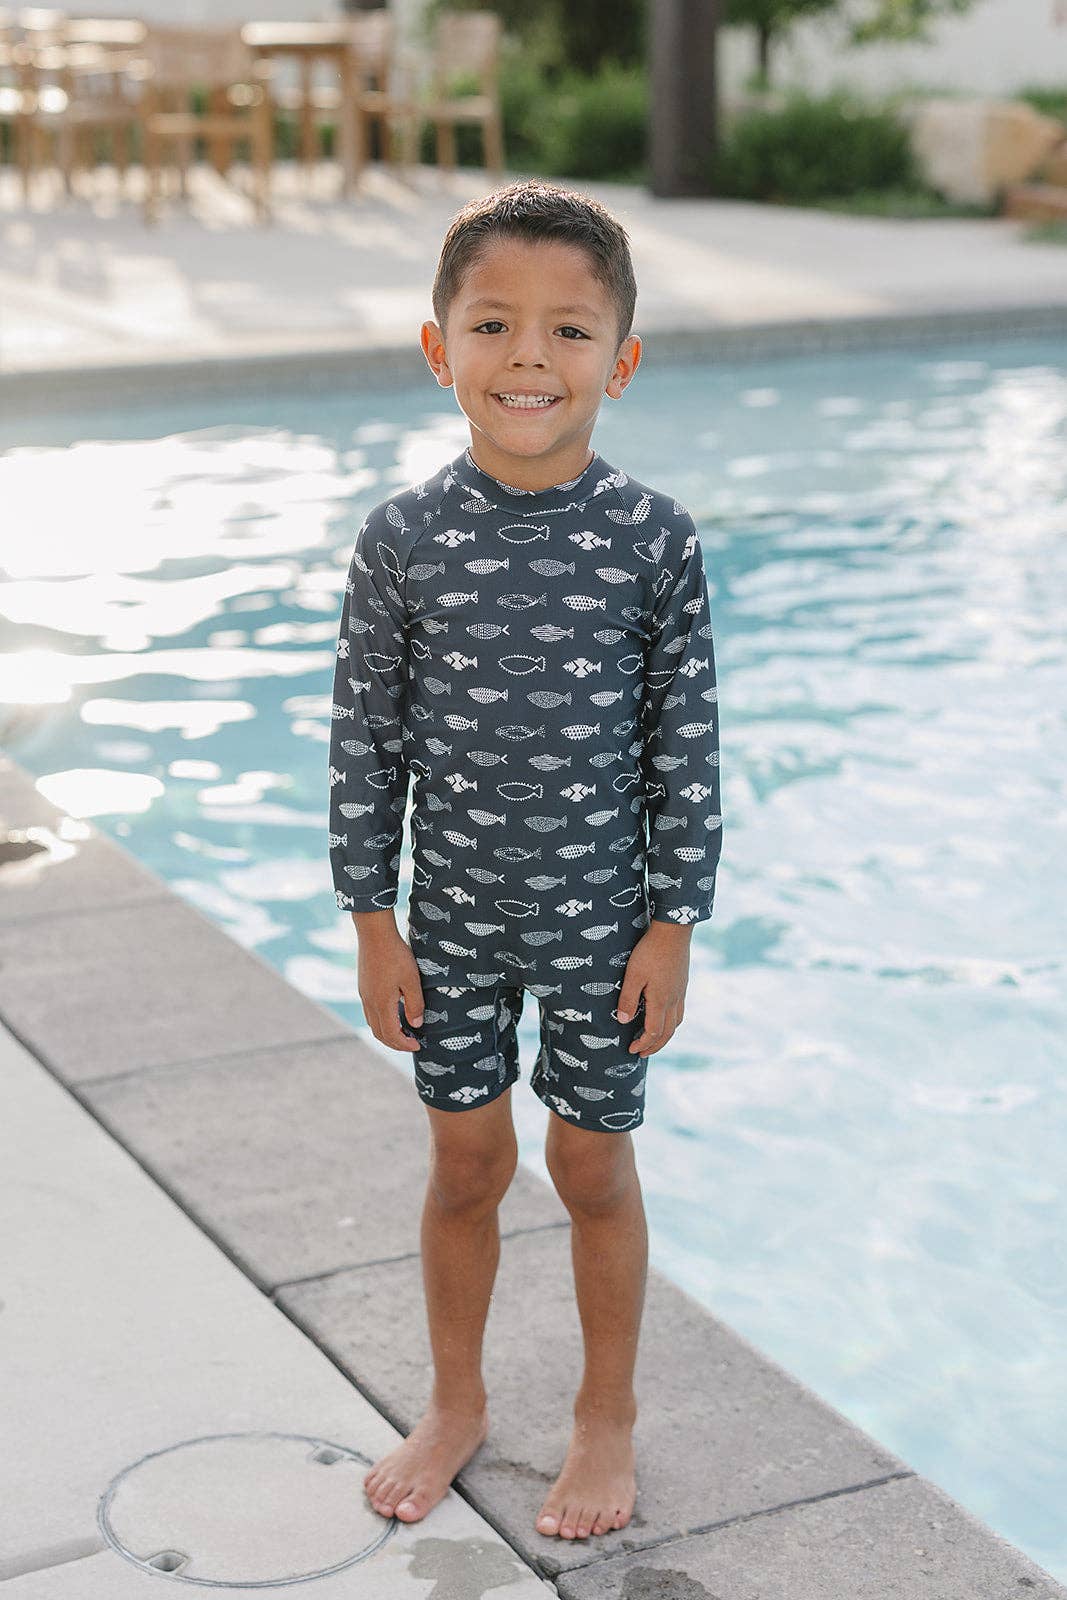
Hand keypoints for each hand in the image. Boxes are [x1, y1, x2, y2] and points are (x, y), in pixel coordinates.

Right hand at [355, 922, 425, 1053]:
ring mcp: (363, 995)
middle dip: (395, 1043)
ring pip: (373, 1023)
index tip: (418, 1046)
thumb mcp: (412, 980)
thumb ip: (414, 1004)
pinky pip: (370, 1012)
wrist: (374, 934)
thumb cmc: (396, 955)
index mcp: (381, 1004)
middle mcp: (369, 1003)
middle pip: (379, 1033)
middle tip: (411, 1043)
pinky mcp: (363, 986)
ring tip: (403, 1031)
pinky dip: (381, 1020)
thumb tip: (416, 1025)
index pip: (391, 1035)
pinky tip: (393, 1013)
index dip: (404, 1044)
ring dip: (387, 1032)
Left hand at [615, 922, 691, 1056]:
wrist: (673, 932)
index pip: (654, 1032)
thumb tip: (623, 1021)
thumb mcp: (633, 975)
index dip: (643, 1044)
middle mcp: (674, 1000)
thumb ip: (628, 999)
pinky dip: (671, 1021)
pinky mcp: (682, 984)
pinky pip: (680, 1010)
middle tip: (642, 1052)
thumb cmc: (650, 952)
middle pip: (668, 1032)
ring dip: (665, 1035)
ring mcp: (681, 992)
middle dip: (655, 1045)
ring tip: (653, 1038)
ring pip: (676, 1022)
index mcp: (661, 1001)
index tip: (632, 1049)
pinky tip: (662, 1015)